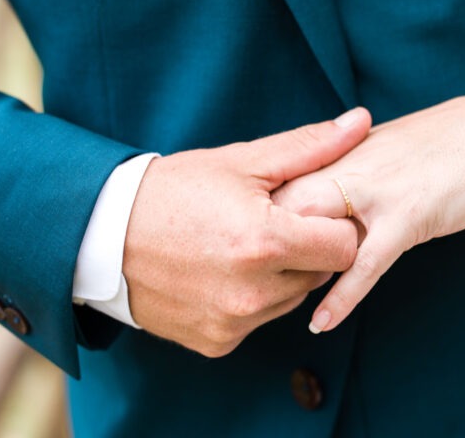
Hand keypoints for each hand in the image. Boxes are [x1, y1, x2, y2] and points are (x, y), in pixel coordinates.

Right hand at [123, 108, 371, 356]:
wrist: (102, 236)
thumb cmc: (176, 190)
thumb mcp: (243, 162)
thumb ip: (310, 146)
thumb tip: (362, 120)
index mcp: (265, 242)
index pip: (346, 247)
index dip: (334, 225)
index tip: (310, 211)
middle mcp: (253, 292)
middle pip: (321, 274)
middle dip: (308, 248)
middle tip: (272, 224)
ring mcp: (234, 323)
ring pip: (293, 298)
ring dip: (282, 275)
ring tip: (244, 246)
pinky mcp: (218, 342)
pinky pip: (261, 320)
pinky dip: (254, 298)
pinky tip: (224, 273)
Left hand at [274, 91, 464, 332]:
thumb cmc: (442, 145)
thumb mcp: (381, 151)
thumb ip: (345, 173)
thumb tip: (320, 199)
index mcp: (337, 152)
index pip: (276, 188)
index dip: (256, 222)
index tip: (242, 248)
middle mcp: (345, 168)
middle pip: (281, 214)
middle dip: (263, 250)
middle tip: (252, 283)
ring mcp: (374, 193)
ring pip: (315, 239)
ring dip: (296, 274)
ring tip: (273, 303)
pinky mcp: (406, 217)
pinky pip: (364, 265)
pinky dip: (342, 297)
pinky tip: (322, 322)